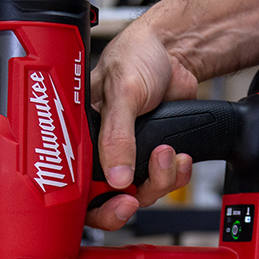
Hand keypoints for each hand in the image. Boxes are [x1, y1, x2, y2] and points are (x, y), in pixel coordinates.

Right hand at [86, 21, 197, 229]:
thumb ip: (116, 135)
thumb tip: (116, 175)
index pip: (77, 186)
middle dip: (130, 199)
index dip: (94, 205)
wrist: (174, 53)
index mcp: (80, 137)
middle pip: (110, 198)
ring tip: (167, 153)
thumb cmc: (135, 58)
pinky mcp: (154, 156)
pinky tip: (180, 157)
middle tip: (136, 196)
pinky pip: (165, 181)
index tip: (116, 203)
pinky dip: (177, 174)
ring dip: (160, 180)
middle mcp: (102, 152)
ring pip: (142, 192)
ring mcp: (130, 156)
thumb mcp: (122, 92)